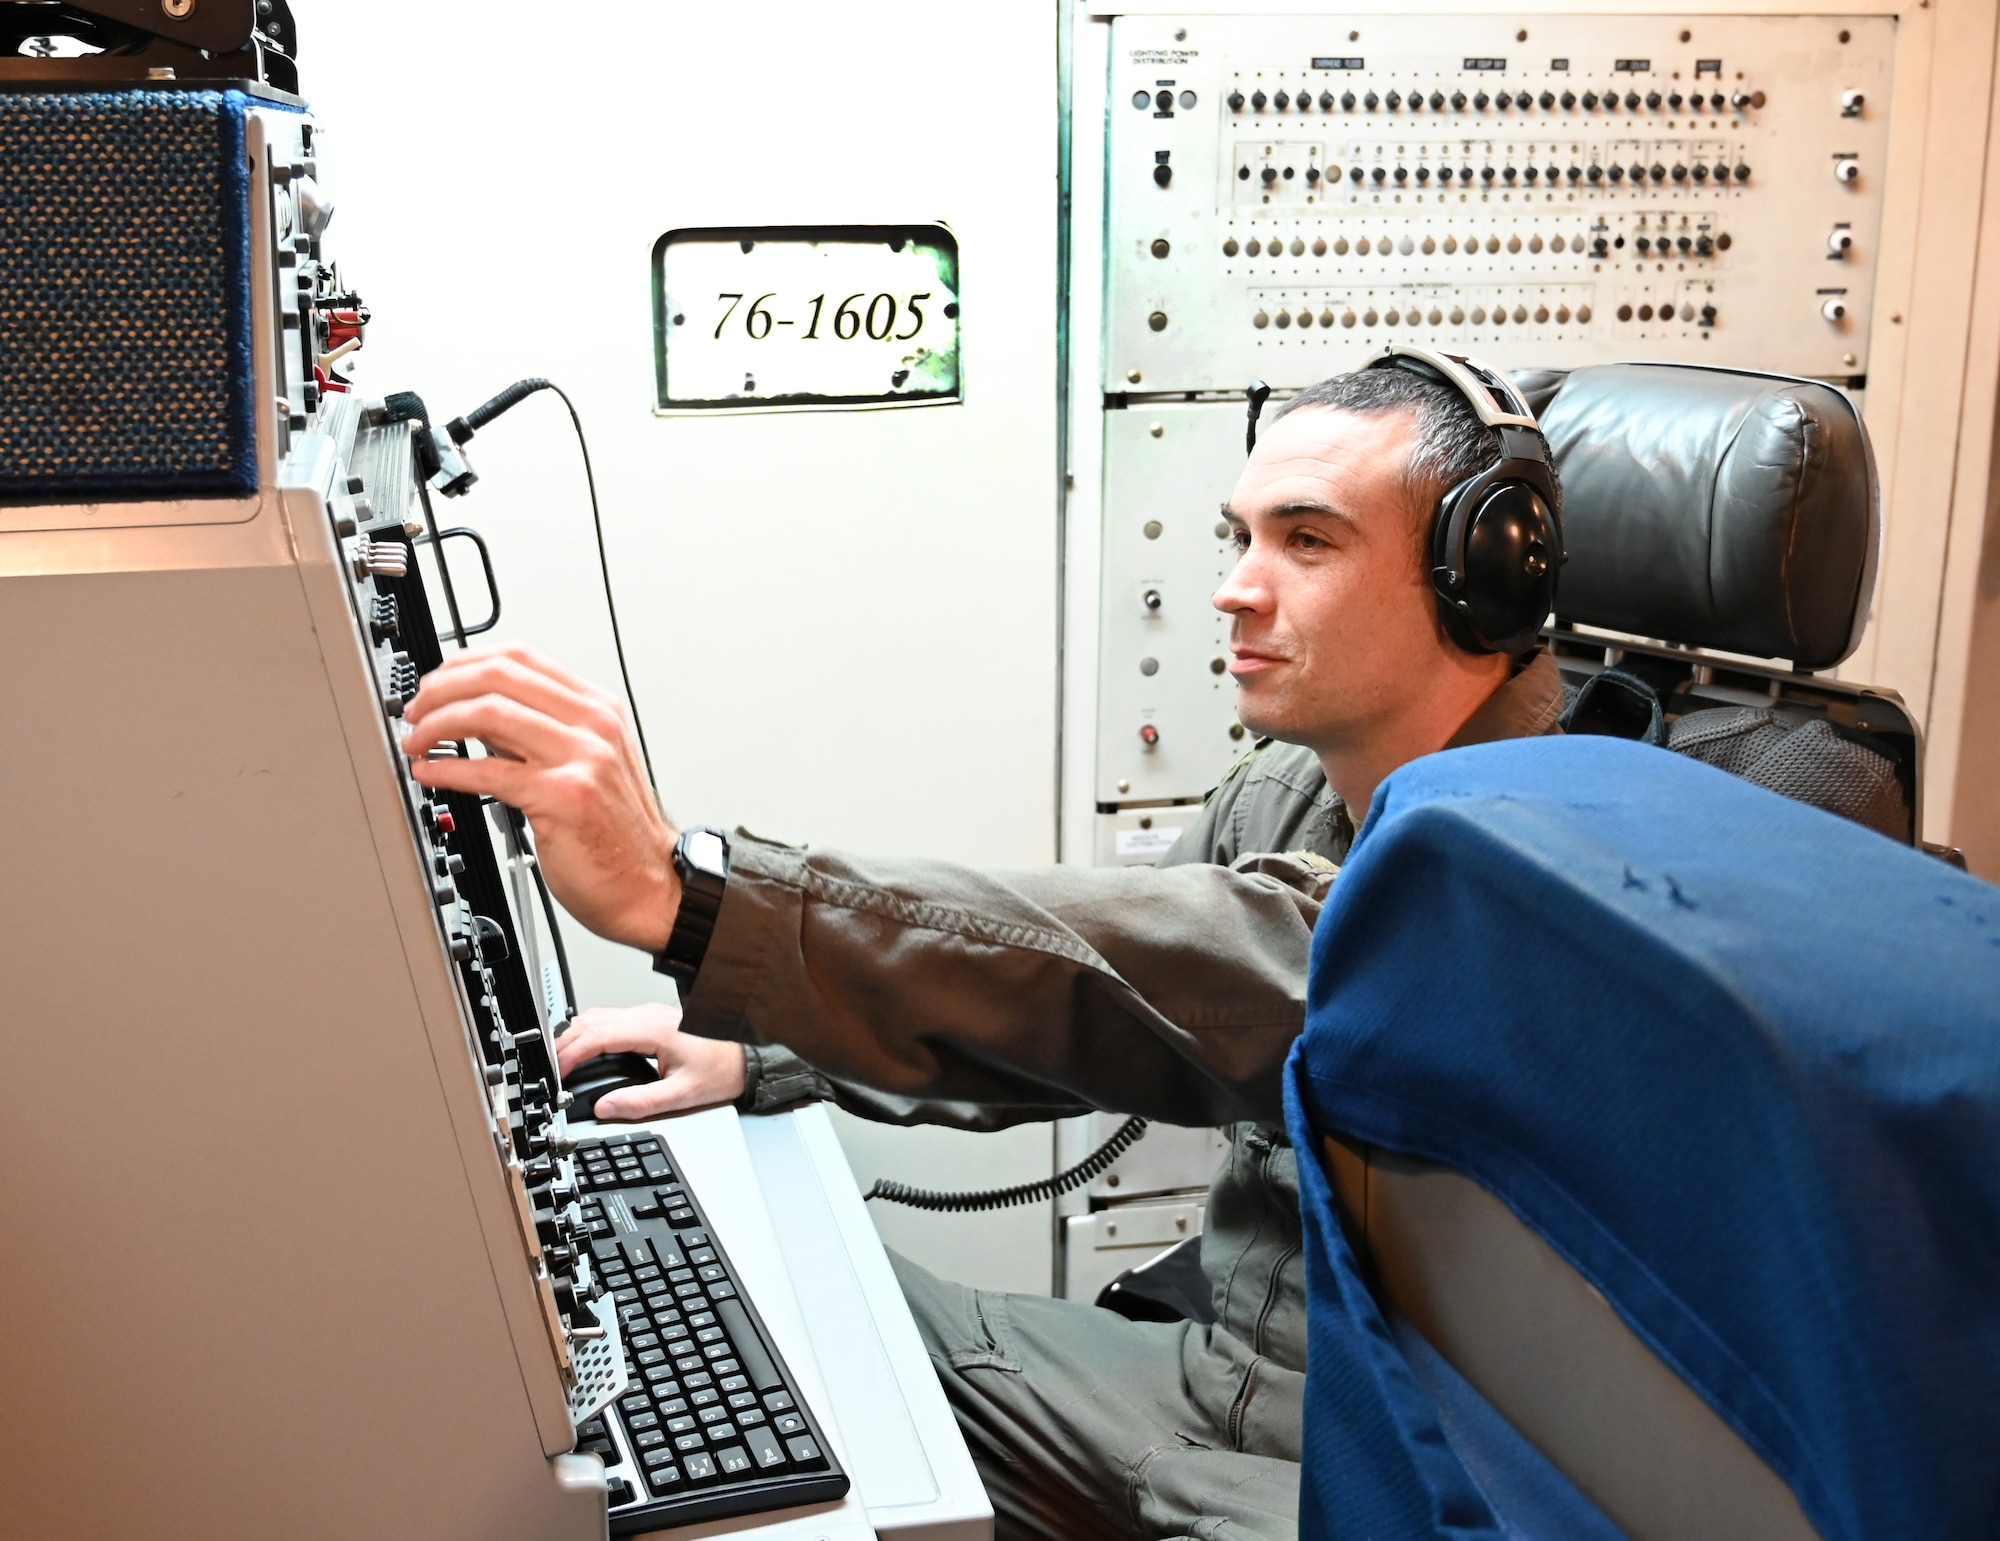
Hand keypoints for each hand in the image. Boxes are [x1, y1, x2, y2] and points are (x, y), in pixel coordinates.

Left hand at [400, 644, 679, 952]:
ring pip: (489, 713)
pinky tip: (430, 774)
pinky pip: (489, 772)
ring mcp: (581, 758)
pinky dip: (448, 770)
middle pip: (500, 676)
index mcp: (597, 710)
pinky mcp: (562, 797)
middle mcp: (592, 726)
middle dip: (442, 688)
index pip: (521, 657)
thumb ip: (538, 734)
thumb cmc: (617, 834)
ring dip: (438, 723)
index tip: (436, 680)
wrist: (650, 885)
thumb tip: (476, 715)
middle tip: (415, 710)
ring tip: (416, 741)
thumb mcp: (588, 763)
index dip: (465, 662)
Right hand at [556, 1003, 747, 1119]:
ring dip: (577, 1035)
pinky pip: (612, 1018)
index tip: (556, 1071)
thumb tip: (605, 1107)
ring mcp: (651, 1013)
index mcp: (654, 1030)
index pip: (598, 1035)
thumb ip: (640, 1103)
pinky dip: (592, 1032)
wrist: (748, 1057)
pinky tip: (588, 1049)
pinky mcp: (653, 1018)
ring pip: (600, 1015)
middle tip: (550, 1068)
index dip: (570, 1053)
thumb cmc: (722, 1070)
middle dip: (565, 1043)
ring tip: (562, 1060)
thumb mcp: (682, 1095)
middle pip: (592, 1020)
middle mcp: (650, 1015)